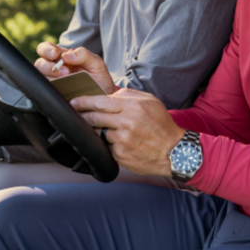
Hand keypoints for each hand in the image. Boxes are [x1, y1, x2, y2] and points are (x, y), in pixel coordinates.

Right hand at [36, 41, 116, 93]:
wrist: (103, 99)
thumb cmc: (99, 79)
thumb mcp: (96, 63)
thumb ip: (83, 54)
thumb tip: (66, 56)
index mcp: (61, 57)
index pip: (45, 48)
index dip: (46, 50)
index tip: (55, 54)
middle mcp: (53, 68)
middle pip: (39, 63)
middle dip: (49, 66)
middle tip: (65, 72)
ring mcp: (52, 82)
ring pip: (40, 77)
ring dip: (51, 77)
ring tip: (65, 80)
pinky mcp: (53, 94)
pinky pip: (45, 91)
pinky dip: (51, 89)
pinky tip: (61, 90)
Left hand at [68, 88, 183, 177]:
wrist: (175, 152)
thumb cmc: (162, 125)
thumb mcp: (150, 102)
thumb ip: (128, 94)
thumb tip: (108, 94)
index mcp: (132, 107)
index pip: (99, 102)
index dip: (83, 102)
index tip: (74, 102)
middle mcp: (126, 122)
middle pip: (94, 117)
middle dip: (82, 116)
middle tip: (76, 114)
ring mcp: (122, 140)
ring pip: (99, 132)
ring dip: (98, 131)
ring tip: (108, 130)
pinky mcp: (120, 154)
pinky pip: (106, 146)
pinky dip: (108, 144)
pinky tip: (118, 143)